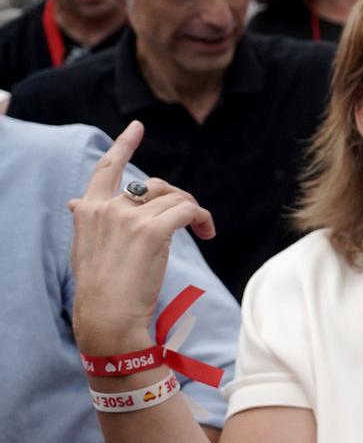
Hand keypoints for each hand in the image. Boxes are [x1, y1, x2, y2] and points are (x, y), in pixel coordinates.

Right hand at [69, 121, 215, 354]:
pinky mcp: (150, 230)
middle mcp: (106, 208)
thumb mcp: (85, 247)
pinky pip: (187, 211)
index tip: (137, 127)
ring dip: (193, 211)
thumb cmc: (101, 287)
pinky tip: (206, 233)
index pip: (106, 168)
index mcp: (89, 210)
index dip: (123, 143)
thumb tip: (75, 202)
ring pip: (175, 198)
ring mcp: (128, 217)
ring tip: (202, 230)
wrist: (106, 315)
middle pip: (153, 185)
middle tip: (192, 219)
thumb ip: (89, 220)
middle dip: (177, 198)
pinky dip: (202, 219)